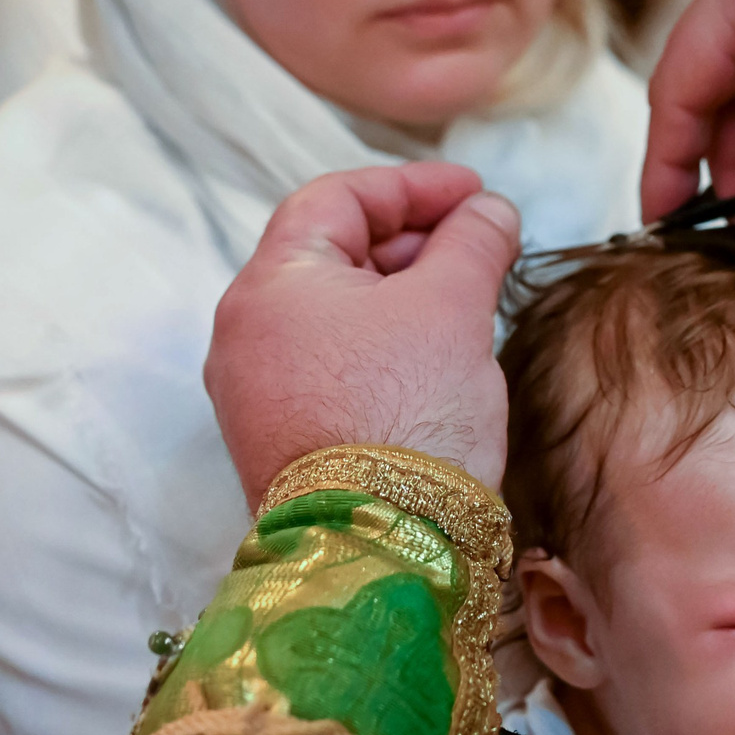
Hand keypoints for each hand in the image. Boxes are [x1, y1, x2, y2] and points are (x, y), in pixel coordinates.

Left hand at [209, 161, 522, 506]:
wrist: (379, 548)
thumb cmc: (406, 414)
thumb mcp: (453, 308)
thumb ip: (472, 242)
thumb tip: (489, 211)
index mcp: (269, 284)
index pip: (336, 198)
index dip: (411, 186)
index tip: (474, 193)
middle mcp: (244, 333)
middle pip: (328, 253)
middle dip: (408, 239)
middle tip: (478, 244)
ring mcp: (255, 391)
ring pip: (331, 312)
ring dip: (399, 293)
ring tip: (465, 300)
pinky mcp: (279, 437)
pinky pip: (329, 363)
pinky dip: (380, 341)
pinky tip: (432, 356)